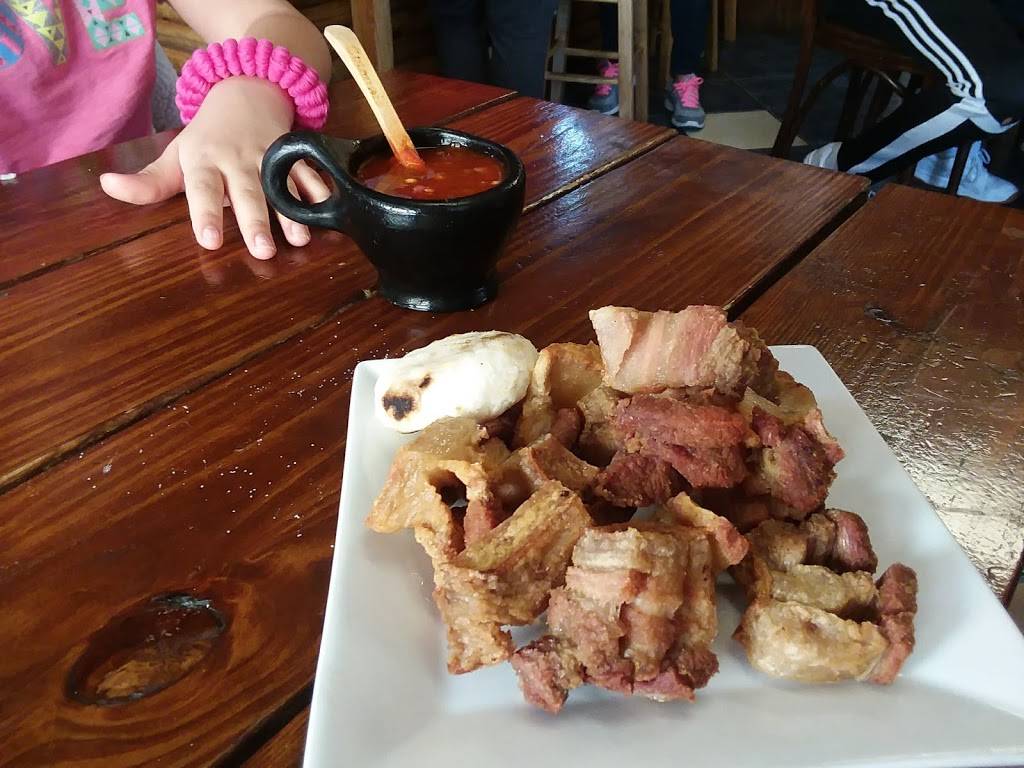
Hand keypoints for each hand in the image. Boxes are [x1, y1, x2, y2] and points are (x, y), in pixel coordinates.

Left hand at [100, 77, 329, 259]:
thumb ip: (149, 181)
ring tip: (299, 240)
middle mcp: (238, 159)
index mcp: (205, 160)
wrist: (248, 91)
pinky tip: (328, 210)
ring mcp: (270, 157)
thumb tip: (107, 186)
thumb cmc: (209, 136)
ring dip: (292, 213)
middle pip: (246, 192)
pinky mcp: (294, 155)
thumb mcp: (177, 155)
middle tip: (261, 251)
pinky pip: (309, 173)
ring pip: (281, 186)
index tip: (209, 240)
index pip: (202, 189)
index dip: (206, 213)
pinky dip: (319, 190)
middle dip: (254, 220)